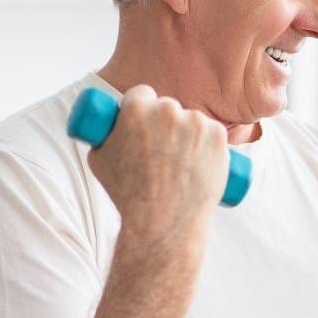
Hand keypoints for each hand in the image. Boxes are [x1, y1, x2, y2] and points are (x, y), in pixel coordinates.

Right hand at [88, 84, 227, 243]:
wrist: (162, 222)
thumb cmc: (127, 195)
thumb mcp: (99, 160)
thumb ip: (105, 134)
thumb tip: (109, 124)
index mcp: (136, 109)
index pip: (140, 94)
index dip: (140, 108)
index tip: (143, 123)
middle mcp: (168, 110)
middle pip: (166, 107)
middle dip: (164, 122)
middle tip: (162, 149)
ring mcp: (196, 123)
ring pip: (191, 121)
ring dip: (188, 134)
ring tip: (181, 165)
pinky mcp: (218, 137)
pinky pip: (213, 133)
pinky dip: (209, 145)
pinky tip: (201, 162)